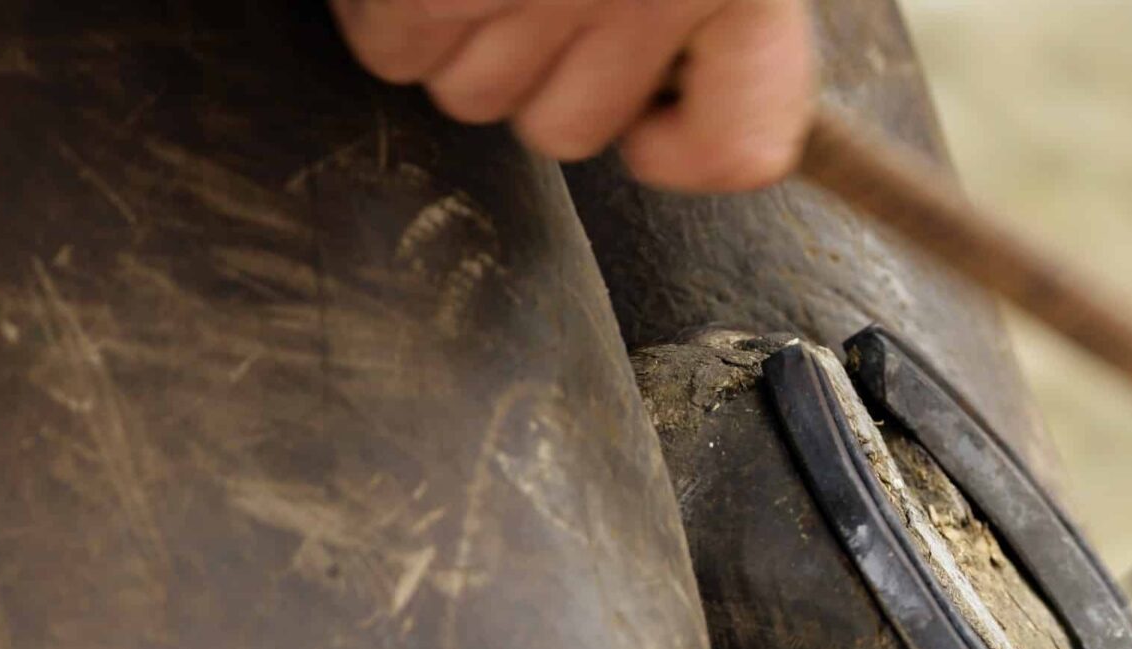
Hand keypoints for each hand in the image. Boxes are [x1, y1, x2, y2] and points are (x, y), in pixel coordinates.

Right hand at [330, 0, 816, 191]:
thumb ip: (721, 30)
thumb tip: (689, 133)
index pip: (742, 147)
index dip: (690, 152)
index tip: (658, 133)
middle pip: (573, 131)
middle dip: (544, 70)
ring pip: (478, 99)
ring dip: (459, 35)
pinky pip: (394, 53)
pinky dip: (389, 13)